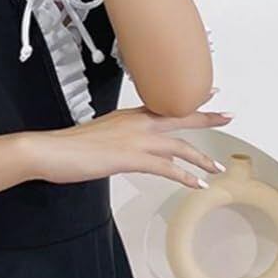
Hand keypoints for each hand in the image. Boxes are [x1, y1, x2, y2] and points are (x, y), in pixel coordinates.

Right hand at [23, 104, 233, 187]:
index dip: (187, 100)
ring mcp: (136, 140)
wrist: (50, 150)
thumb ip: (116, 139)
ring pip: (180, 146)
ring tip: (216, 168)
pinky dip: (185, 177)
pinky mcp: (132, 158)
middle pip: (180, 118)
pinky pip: (167, 168)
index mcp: (128, 116)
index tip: (206, 93)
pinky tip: (196, 184)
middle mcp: (136, 123)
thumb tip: (120, 148)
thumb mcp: (97, 135)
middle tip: (227, 116)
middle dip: (206, 117)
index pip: (164, 105)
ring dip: (201, 158)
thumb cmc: (66, 146)